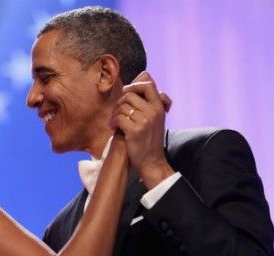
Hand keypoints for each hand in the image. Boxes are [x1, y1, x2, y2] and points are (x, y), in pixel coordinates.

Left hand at [111, 71, 174, 188]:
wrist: (152, 162)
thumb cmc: (150, 139)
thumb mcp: (156, 117)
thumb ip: (150, 99)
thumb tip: (144, 74)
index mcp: (159, 107)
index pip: (147, 84)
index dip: (134, 85)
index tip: (128, 95)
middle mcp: (154, 111)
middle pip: (130, 94)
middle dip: (120, 101)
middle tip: (118, 112)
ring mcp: (145, 121)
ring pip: (122, 105)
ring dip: (115, 113)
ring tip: (115, 121)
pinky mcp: (135, 131)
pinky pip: (119, 117)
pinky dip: (114, 122)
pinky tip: (115, 128)